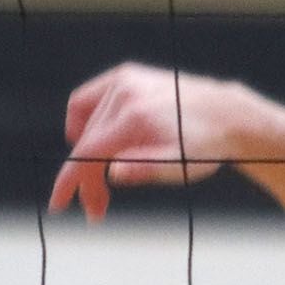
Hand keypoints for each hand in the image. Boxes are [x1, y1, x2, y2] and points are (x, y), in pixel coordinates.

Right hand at [48, 63, 251, 220]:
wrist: (227, 115)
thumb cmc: (204, 146)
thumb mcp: (179, 167)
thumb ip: (145, 169)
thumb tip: (112, 172)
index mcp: (136, 117)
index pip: (88, 153)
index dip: (68, 182)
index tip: (57, 205)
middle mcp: (126, 92)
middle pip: (87, 143)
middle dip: (87, 179)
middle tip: (98, 210)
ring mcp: (125, 79)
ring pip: (85, 124)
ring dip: (88, 154)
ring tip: (102, 178)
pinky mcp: (127, 74)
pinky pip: (88, 100)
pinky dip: (86, 122)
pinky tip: (98, 142)